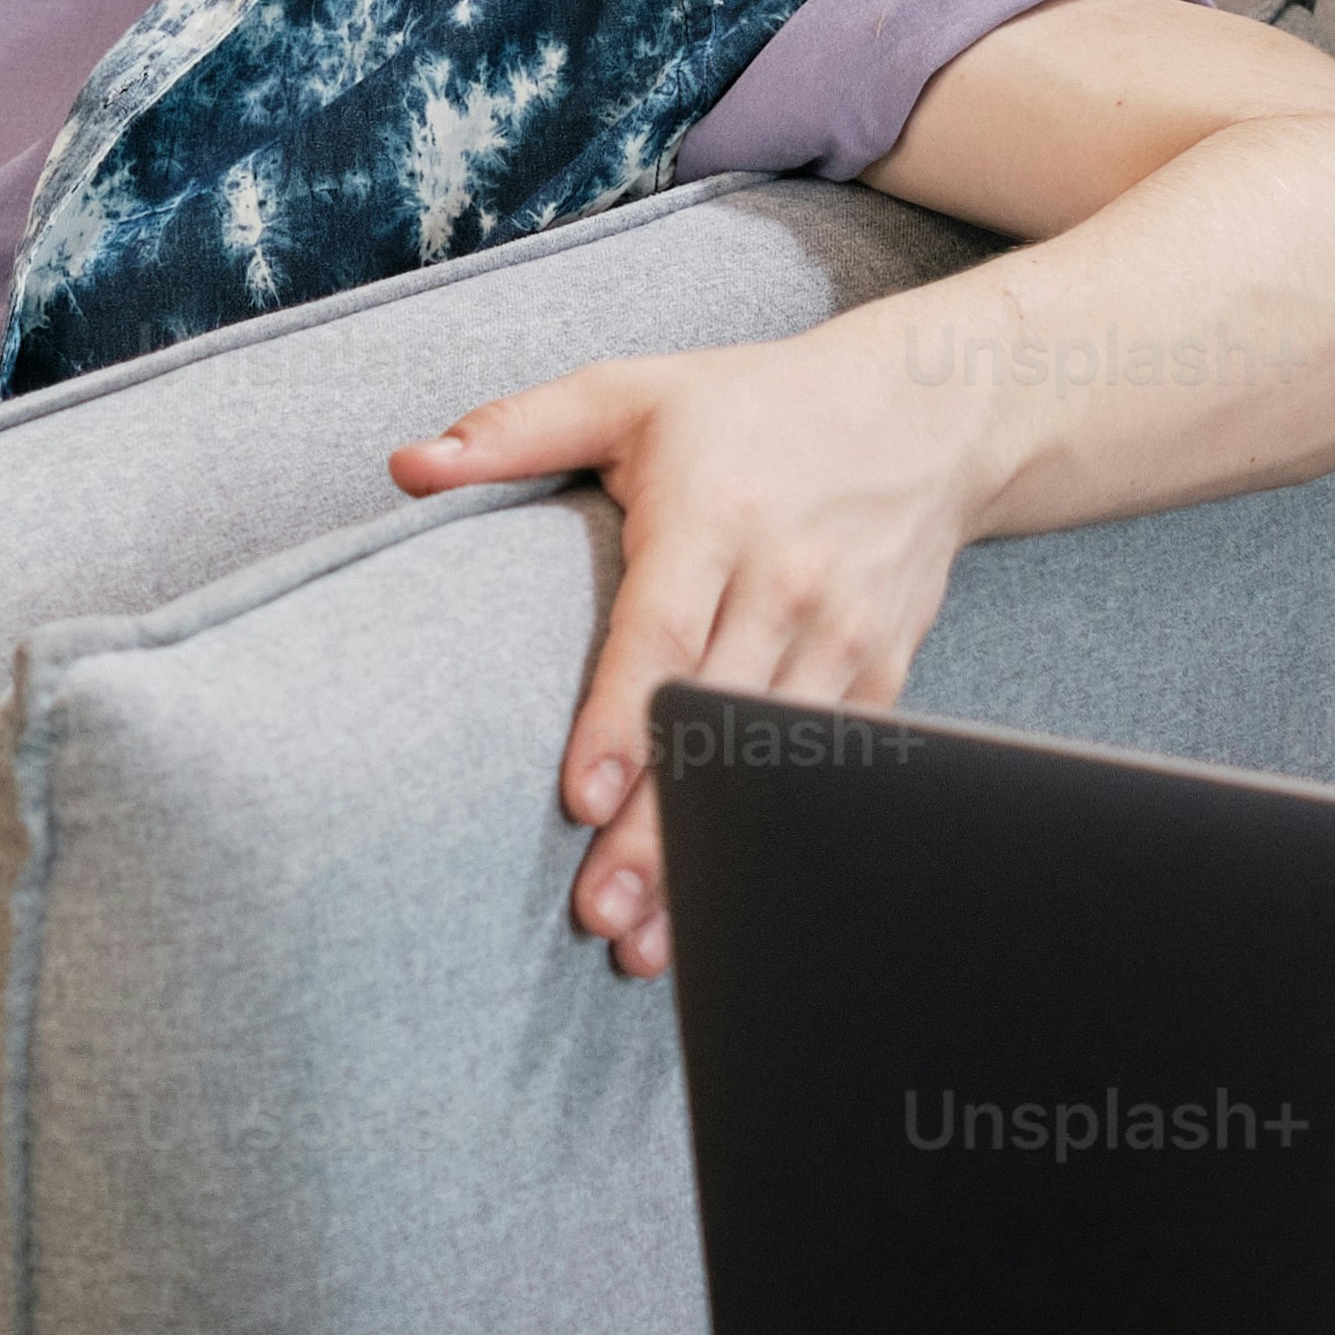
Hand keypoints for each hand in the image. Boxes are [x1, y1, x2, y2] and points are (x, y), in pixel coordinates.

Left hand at [391, 321, 998, 976]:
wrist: (927, 412)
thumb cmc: (752, 408)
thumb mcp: (632, 392)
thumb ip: (516, 431)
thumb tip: (407, 467)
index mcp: (716, 516)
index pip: (663, 633)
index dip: (623, 722)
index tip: (579, 799)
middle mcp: (787, 581)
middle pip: (714, 723)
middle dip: (661, 827)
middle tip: (599, 915)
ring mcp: (844, 634)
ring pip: (773, 766)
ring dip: (718, 852)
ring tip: (651, 941)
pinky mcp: (883, 672)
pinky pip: (832, 770)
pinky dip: (783, 834)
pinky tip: (733, 896)